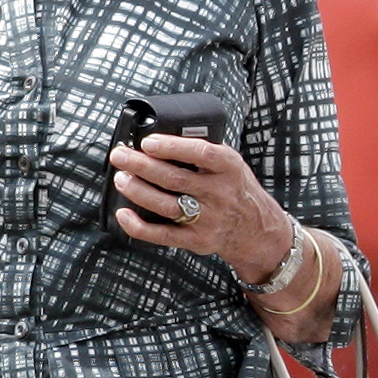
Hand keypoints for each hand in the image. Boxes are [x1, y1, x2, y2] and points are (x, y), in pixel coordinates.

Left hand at [110, 132, 296, 283]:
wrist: (257, 230)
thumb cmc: (236, 189)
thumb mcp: (231, 163)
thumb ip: (204, 150)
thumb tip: (162, 137)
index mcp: (228, 168)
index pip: (200, 153)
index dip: (172, 147)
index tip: (148, 142)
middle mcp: (220, 194)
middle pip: (174, 179)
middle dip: (141, 165)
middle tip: (120, 155)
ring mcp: (208, 219)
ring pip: (165, 205)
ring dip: (138, 191)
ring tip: (121, 179)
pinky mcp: (197, 240)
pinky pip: (163, 235)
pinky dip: (139, 226)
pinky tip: (124, 214)